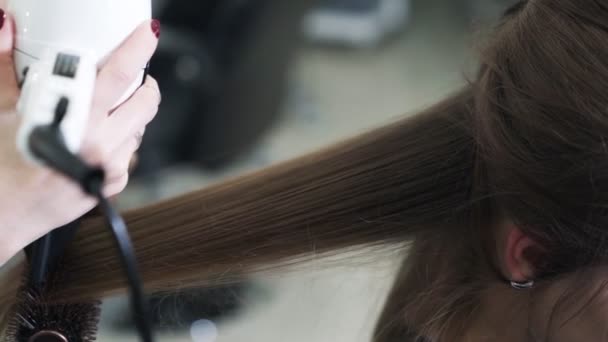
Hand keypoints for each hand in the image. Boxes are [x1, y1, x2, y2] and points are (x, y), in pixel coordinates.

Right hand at [0, 14, 160, 264]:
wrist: (2, 214)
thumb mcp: (2, 111)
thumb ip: (6, 66)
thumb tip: (6, 26)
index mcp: (74, 118)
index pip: (118, 73)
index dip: (138, 49)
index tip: (149, 34)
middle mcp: (99, 141)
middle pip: (145, 101)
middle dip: (147, 83)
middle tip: (140, 74)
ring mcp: (109, 166)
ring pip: (141, 127)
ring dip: (133, 112)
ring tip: (110, 109)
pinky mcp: (113, 184)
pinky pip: (129, 152)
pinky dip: (121, 140)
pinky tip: (98, 140)